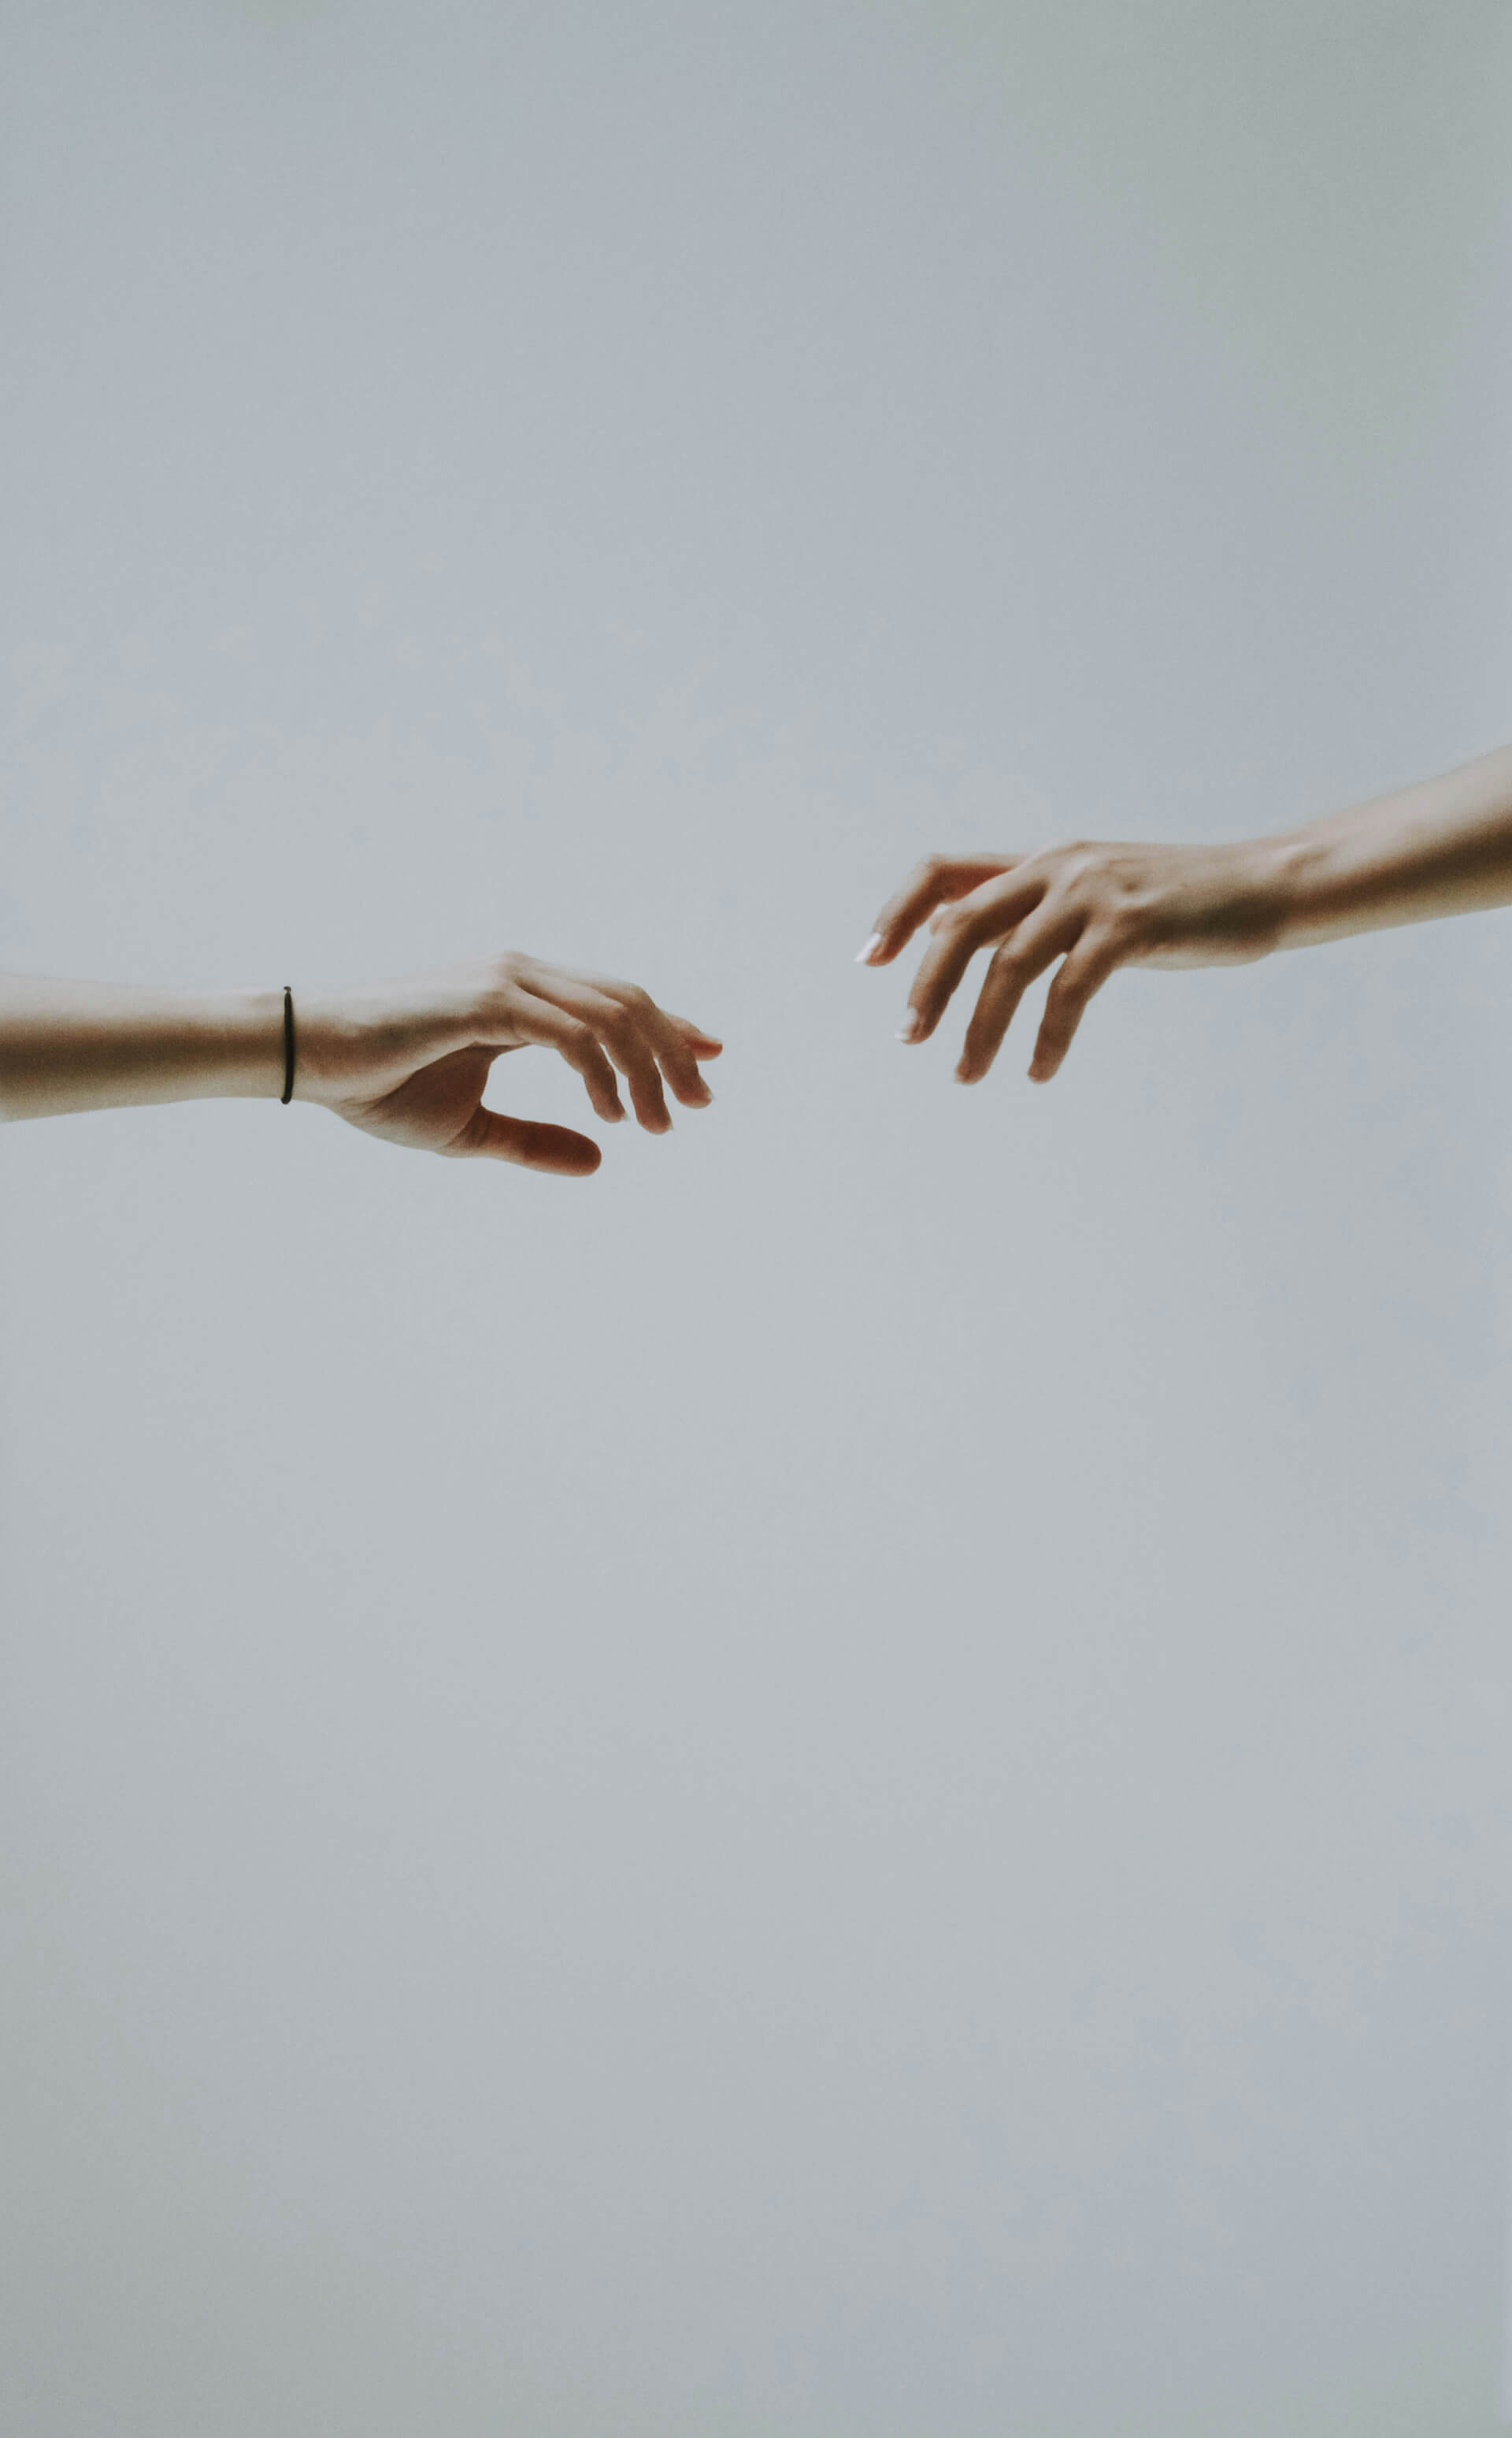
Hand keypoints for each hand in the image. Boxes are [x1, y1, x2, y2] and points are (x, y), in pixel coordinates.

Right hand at [297, 952, 721, 1173]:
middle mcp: (524, 977)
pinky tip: (610, 1115)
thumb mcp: (471, 1129)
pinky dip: (601, 1072)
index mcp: (523, 998)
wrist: (312, 1061)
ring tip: (657, 1124)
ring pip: (611, 1013)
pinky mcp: (488, 1000)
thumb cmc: (378, 1087)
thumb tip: (599, 1161)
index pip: (616, 1004)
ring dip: (647, 1069)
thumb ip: (533, 1141)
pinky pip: (571, 1033)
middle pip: (629, 1001)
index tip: (711, 1062)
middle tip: (699, 1107)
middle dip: (675, 1052)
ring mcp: (508, 982)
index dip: (671, 1029)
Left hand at [856, 839, 1286, 1082]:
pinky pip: (1068, 989)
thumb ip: (1040, 915)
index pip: (943, 872)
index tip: (870, 960)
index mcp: (1043, 860)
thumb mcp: (1100, 898)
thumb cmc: (1182, 903)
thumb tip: (972, 949)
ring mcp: (1093, 892)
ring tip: (966, 1073)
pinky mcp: (1130, 925)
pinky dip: (1047, 1036)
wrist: (1267, 884)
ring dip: (980, 1026)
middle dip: (926, 985)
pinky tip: (1040, 1070)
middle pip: (961, 923)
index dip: (898, 913)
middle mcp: (1058, 866)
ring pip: (1008, 964)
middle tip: (910, 1038)